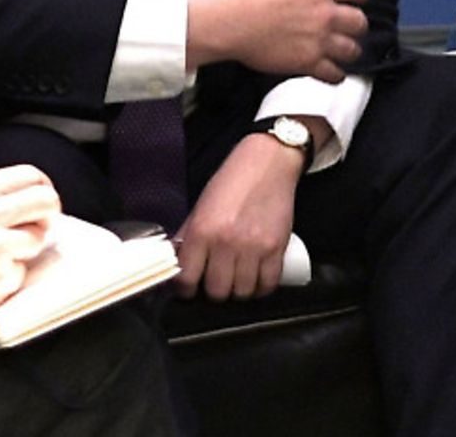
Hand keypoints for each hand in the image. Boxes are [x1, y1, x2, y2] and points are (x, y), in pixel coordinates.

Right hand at [0, 166, 59, 354]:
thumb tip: (12, 199)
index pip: (30, 175)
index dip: (41, 187)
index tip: (40, 198)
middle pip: (47, 201)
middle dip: (47, 214)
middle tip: (37, 225)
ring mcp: (0, 246)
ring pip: (39, 238)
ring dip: (25, 249)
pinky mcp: (3, 277)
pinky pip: (23, 272)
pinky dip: (9, 277)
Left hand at [175, 130, 308, 300]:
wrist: (269, 164)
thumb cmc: (234, 181)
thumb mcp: (202, 206)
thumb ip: (190, 236)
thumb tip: (180, 264)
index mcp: (202, 231)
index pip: (186, 279)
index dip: (186, 290)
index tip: (190, 288)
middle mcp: (226, 242)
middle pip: (216, 291)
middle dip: (214, 291)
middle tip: (217, 281)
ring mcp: (253, 247)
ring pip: (242, 293)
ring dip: (239, 290)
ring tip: (238, 280)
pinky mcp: (276, 248)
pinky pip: (268, 284)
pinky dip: (261, 288)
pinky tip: (257, 280)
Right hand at [188, 0, 369, 82]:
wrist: (224, 19)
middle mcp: (326, 12)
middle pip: (359, 21)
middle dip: (356, 23)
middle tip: (348, 24)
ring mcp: (318, 39)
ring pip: (351, 49)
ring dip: (349, 48)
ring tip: (342, 49)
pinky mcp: (306, 62)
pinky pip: (333, 73)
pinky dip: (335, 73)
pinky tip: (330, 71)